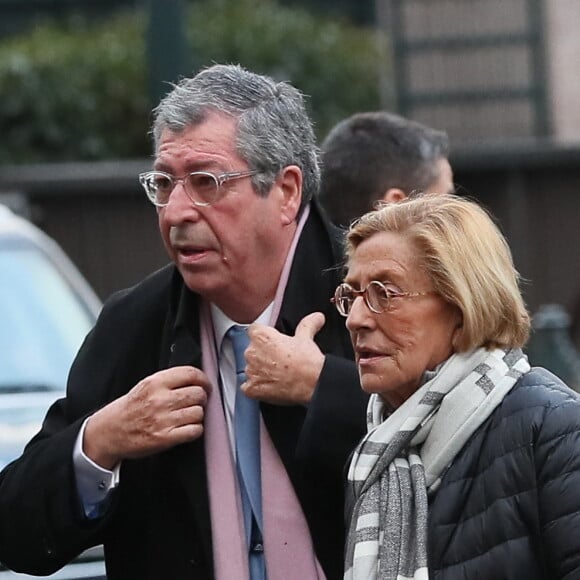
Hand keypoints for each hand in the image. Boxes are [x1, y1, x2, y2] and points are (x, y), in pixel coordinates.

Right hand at [83, 366, 209, 468]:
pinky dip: (195, 430)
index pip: (191, 373)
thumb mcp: (145, 385)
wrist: (110, 432)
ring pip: (199, 412)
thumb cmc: (130, 409)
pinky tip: (187, 428)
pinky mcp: (165, 438)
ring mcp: (163, 419)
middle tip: (196, 402)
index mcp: (155, 382)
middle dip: (201, 398)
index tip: (206, 384)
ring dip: (198, 415)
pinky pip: (195, 430)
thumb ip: (169, 380)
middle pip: (198, 393)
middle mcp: (160, 399)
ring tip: (188, 416)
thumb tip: (196, 379)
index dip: (204, 379)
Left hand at [243, 312, 325, 405]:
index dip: (265, 337)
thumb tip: (316, 317)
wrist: (312, 383)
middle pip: (252, 350)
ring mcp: (250, 371)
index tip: (272, 342)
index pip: (254, 331)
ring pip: (251, 368)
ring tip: (277, 374)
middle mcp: (251, 352)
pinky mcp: (251, 388)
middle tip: (279, 360)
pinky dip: (257, 387)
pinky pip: (248, 387)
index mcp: (261, 336)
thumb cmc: (307, 361)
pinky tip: (271, 386)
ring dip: (260, 371)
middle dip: (262, 354)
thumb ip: (307, 324)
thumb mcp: (306, 337)